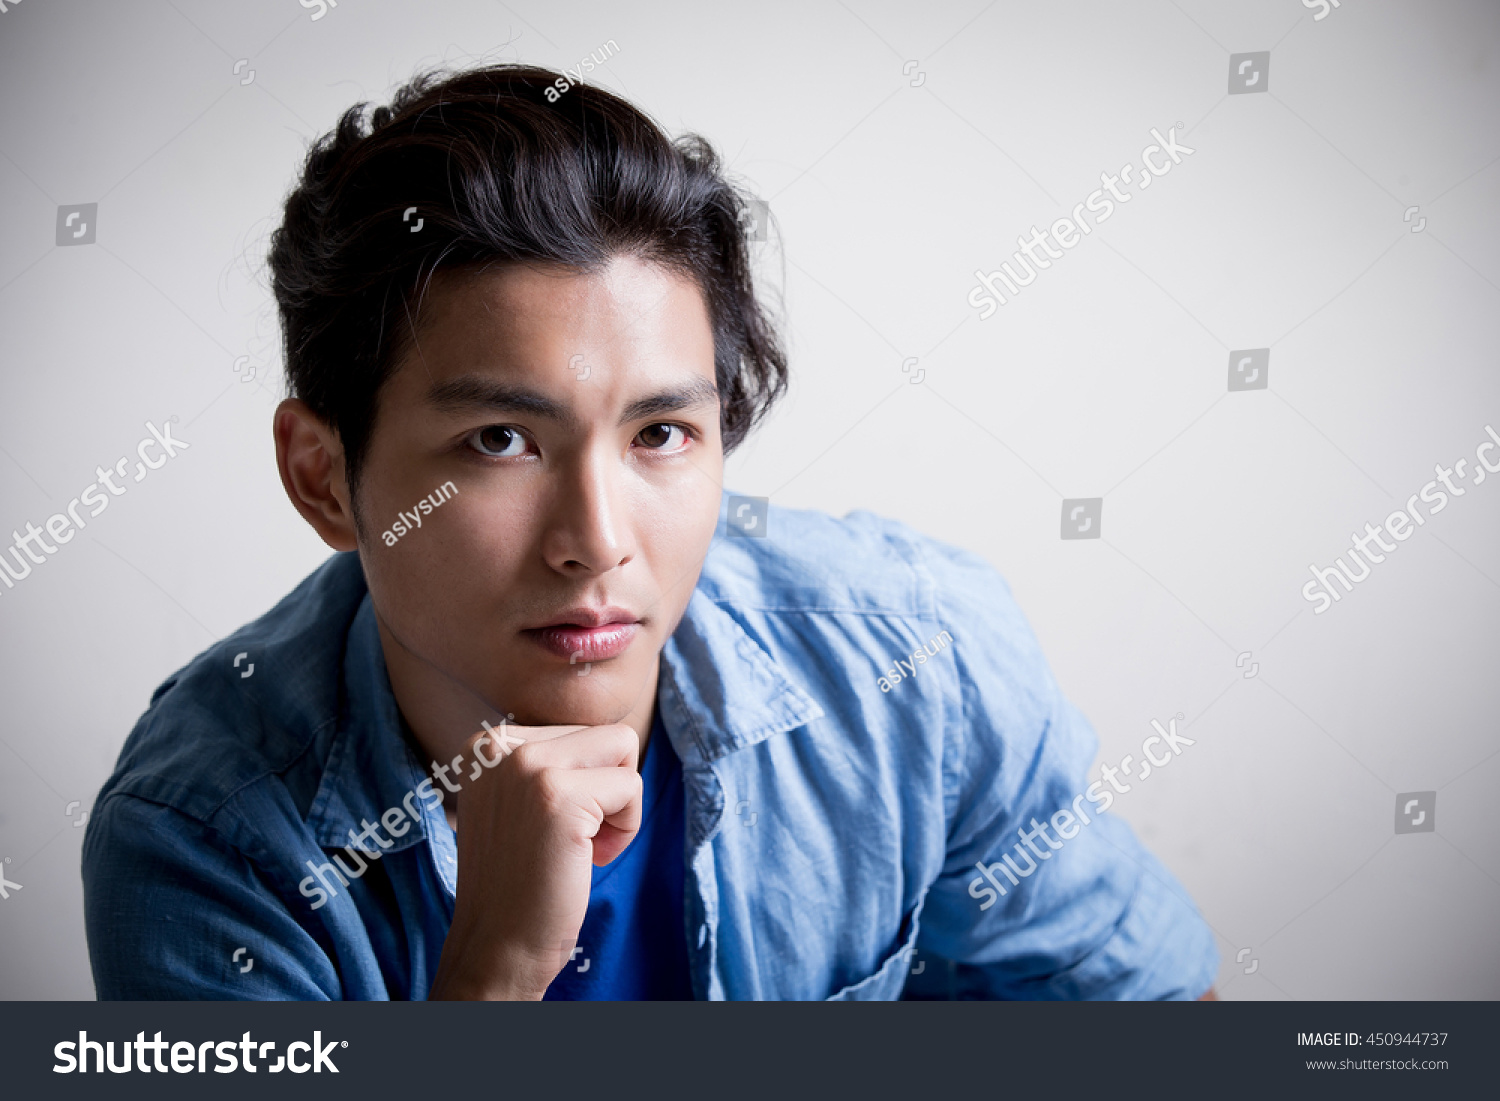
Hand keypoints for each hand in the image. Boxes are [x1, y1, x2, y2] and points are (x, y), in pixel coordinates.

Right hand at [428, 721, 641, 999]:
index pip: (579, 732)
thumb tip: (614, 738)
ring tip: (584, 846)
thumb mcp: (514, 801)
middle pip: (606, 735)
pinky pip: (632, 787)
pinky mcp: (559, 796)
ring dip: (620, 806)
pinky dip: (626, 830)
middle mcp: (499, 745)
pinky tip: (590, 860)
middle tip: (573, 840)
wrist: (496, 947)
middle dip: (608, 790)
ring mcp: (527, 767)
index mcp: (486, 743)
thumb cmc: (519, 880)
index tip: (553, 828)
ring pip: (624, 748)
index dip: (587, 784)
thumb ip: (548, 761)